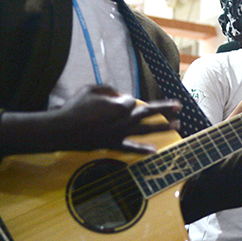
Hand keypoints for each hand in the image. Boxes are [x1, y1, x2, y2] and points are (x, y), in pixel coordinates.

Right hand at [2, 84, 179, 154]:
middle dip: (165, 108)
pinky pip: (130, 148)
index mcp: (121, 104)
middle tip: (180, 106)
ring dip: (163, 126)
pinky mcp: (113, 144)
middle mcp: (125, 118)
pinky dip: (142, 150)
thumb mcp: (91, 90)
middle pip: (149, 111)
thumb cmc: (75, 107)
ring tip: (178, 125)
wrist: (61, 129)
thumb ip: (108, 90)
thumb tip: (120, 96)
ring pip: (146, 129)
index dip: (123, 100)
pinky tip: (154, 151)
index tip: (113, 101)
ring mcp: (121, 133)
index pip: (132, 100)